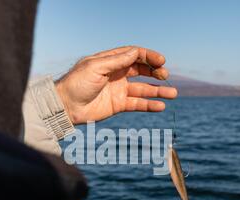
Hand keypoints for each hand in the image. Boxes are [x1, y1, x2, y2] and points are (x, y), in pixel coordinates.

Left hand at [55, 46, 177, 124]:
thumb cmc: (76, 83)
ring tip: (174, 93)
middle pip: (142, 70)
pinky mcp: (118, 105)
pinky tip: (161, 106)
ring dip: (158, 90)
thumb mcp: (96, 67)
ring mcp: (119, 90)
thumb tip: (136, 52)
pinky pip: (138, 104)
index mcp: (110, 61)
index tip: (161, 61)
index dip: (148, 56)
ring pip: (143, 88)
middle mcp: (117, 74)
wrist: (65, 106)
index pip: (134, 55)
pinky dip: (150, 105)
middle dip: (155, 72)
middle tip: (166, 75)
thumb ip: (117, 61)